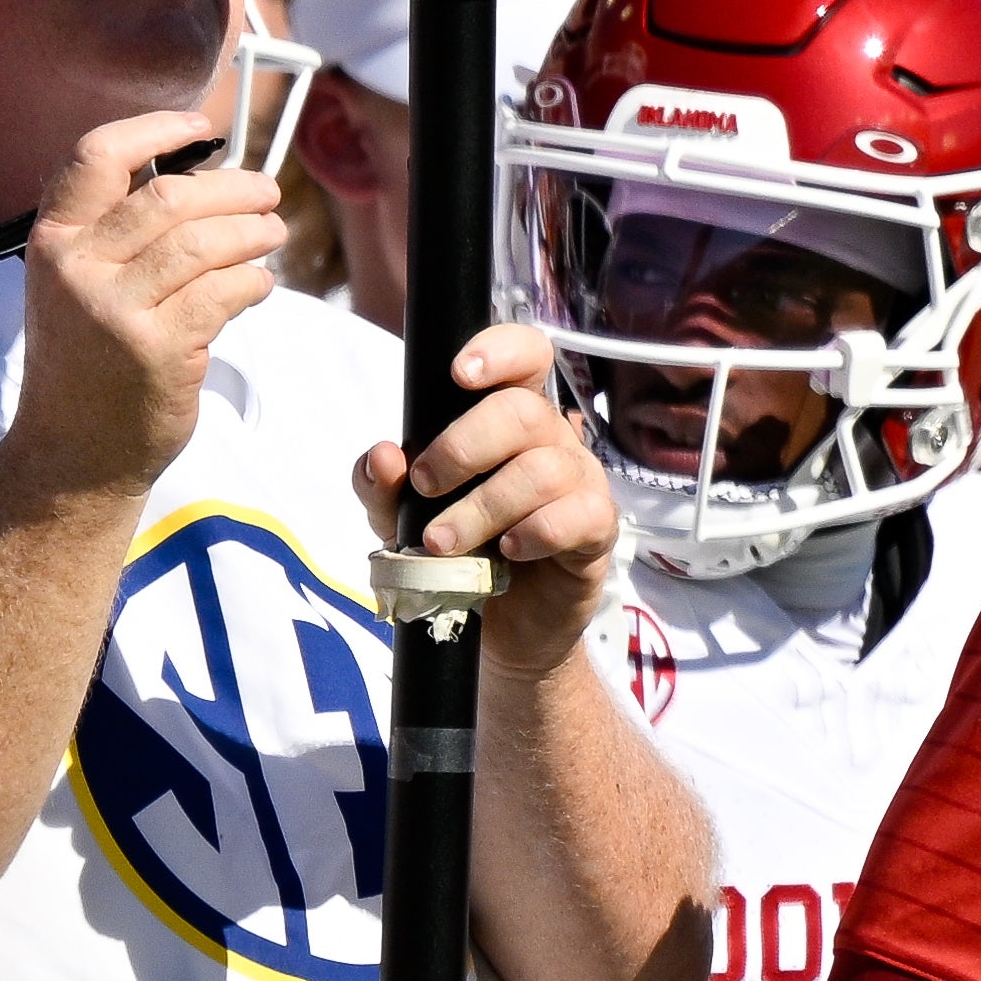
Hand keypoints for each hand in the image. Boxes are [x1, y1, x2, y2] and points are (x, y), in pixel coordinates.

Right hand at [10, 112, 282, 494]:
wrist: (73, 450)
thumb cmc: (89, 361)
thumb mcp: (77, 287)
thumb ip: (118, 236)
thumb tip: (201, 183)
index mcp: (51, 240)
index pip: (96, 157)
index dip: (154, 131)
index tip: (200, 125)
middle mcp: (75, 267)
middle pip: (169, 199)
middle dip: (232, 190)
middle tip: (267, 193)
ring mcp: (114, 309)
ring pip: (202, 244)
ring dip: (252, 233)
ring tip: (273, 234)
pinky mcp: (156, 349)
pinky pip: (223, 293)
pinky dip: (253, 282)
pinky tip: (259, 284)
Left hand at [352, 322, 616, 678]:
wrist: (497, 629)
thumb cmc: (457, 553)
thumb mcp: (400, 519)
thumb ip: (382, 486)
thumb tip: (384, 456)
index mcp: (508, 420)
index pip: (527, 356)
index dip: (501, 351)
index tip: (460, 374)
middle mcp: (551, 441)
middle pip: (525, 410)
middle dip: (464, 446)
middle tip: (426, 486)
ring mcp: (580, 483)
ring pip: (543, 469)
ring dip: (483, 507)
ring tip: (445, 543)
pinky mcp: (597, 531)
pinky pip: (578, 515)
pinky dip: (533, 532)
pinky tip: (507, 552)